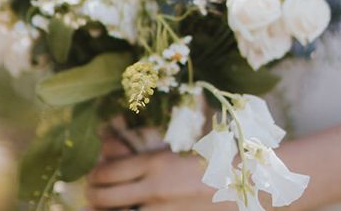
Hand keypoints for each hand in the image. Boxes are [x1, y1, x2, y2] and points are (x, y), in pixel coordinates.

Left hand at [85, 146, 233, 210]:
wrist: (247, 185)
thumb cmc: (218, 155)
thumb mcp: (186, 139)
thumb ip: (154, 137)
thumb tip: (115, 138)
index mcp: (157, 163)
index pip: (109, 171)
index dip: (96, 174)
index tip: (95, 173)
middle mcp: (154, 189)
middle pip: (105, 197)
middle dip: (93, 194)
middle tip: (92, 192)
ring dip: (104, 210)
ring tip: (100, 207)